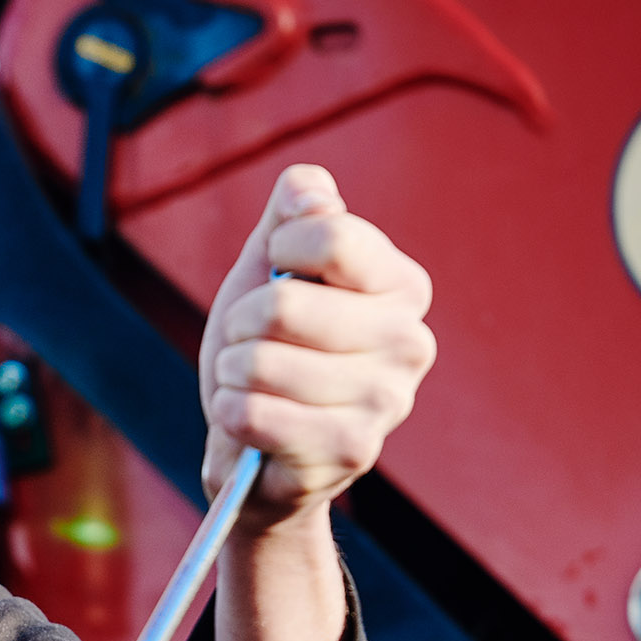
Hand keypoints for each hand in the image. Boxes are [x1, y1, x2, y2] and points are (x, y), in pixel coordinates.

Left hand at [200, 165, 434, 531]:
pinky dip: (230, 414)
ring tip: (248, 384)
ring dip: (230, 373)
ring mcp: (388, 401)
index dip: (279, 250)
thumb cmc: (268, 347)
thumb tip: (308, 189)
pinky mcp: (353, 452)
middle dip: (240, 324)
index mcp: (401, 285)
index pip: (330, 234)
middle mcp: (411, 341)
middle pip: (284, 304)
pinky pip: (252, 414)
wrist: (258, 445)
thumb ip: (293, 213)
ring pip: (260, 363)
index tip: (277, 275)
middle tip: (248, 344)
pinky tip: (247, 422)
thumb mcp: (271, 266)